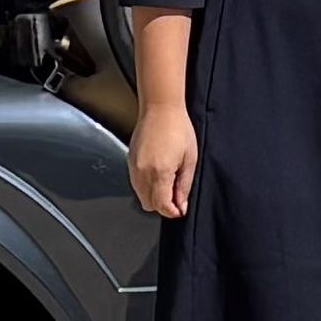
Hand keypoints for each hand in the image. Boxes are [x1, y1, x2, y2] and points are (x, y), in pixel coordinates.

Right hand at [130, 101, 198, 219]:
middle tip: (176, 195)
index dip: (172, 211)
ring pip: (140, 196)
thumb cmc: (178, 128)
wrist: (160, 108)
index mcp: (159, 172)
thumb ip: (184, 185)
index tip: (180, 209)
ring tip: (168, 181)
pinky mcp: (130, 161)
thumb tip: (181, 205)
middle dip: (162, 204)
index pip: (161, 205)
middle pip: (148, 204)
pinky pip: (136, 184)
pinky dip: (146, 186)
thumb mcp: (190, 158)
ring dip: (154, 195)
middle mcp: (143, 172)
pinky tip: (157, 174)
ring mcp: (134, 167)